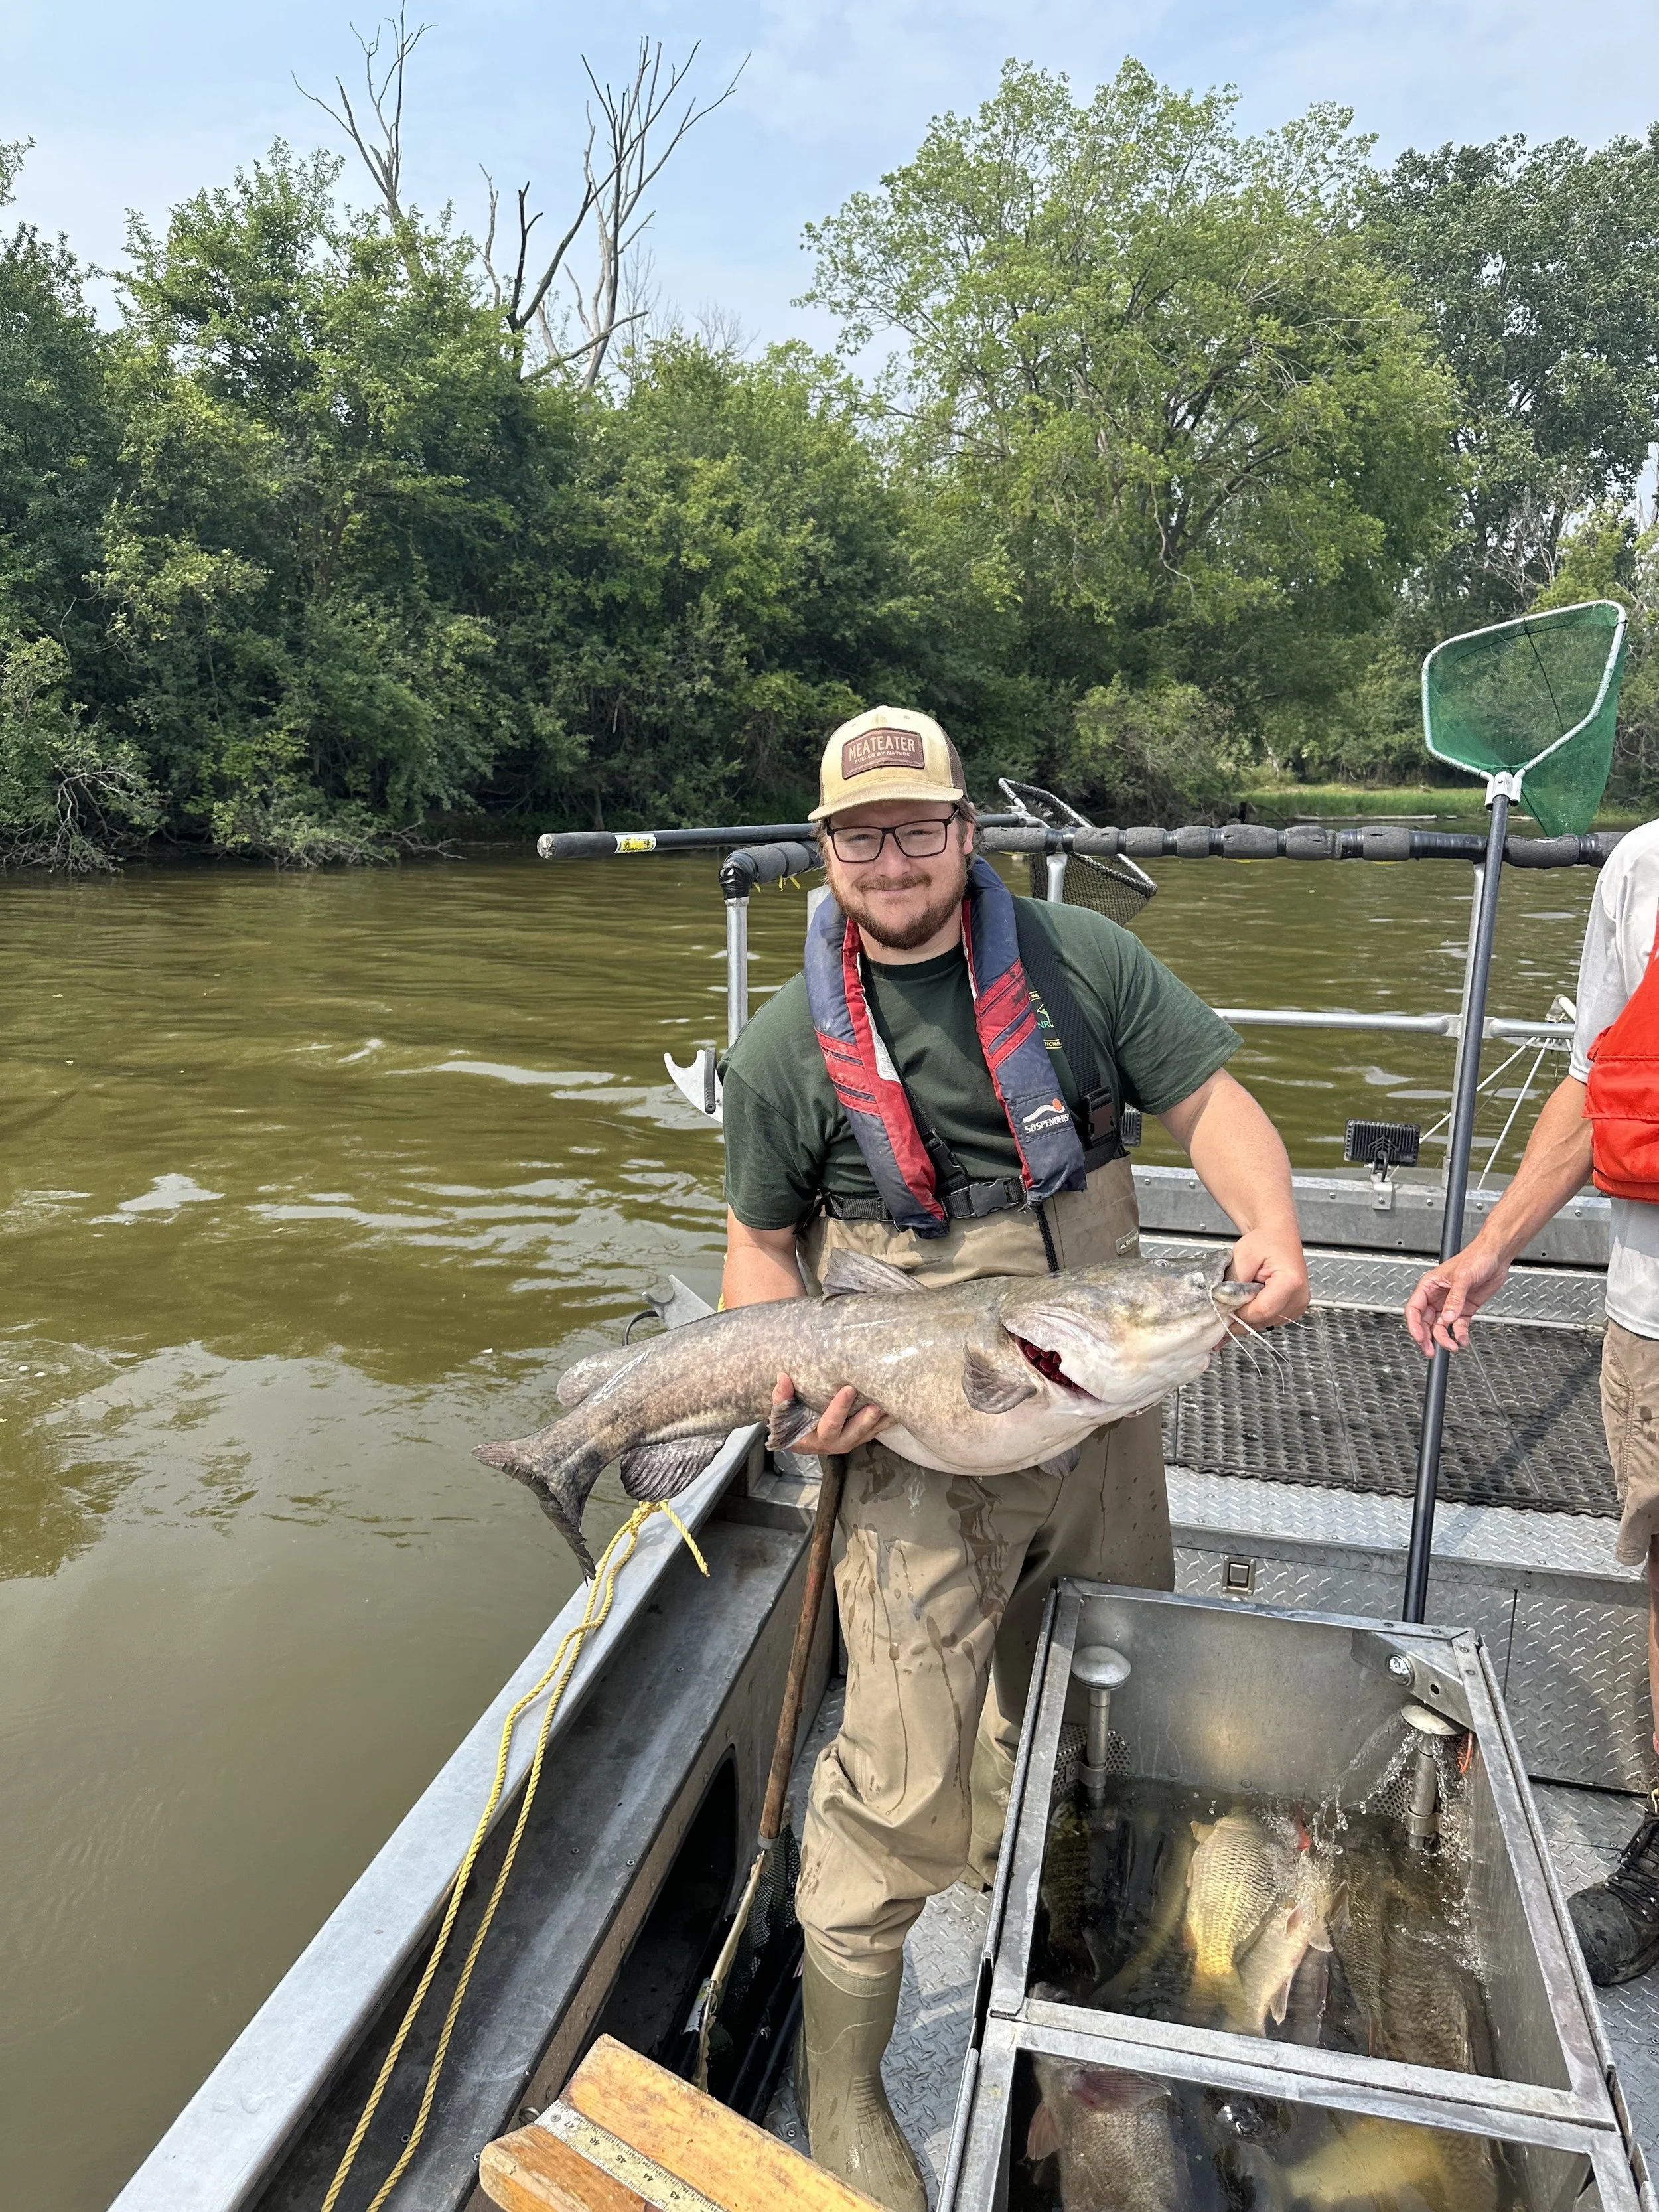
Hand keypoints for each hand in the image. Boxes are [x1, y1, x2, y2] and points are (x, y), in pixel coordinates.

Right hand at [772, 1373, 890, 1455]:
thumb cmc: (791, 1424)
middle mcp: (839, 1443)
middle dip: (869, 1417)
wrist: (800, 1437)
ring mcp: (854, 1440)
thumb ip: (781, 1397)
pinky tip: (901, 1404)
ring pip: (871, 1431)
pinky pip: (879, 1428)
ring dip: (884, 1418)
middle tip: (879, 1402)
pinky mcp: (863, 1435)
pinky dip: (890, 1418)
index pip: (831, 1424)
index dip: (839, 1408)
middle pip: (857, 1431)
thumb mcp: (782, 1414)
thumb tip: (782, 1376)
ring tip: (896, 1402)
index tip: (849, 1388)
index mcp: (818, 1438)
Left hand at [1226, 1226, 1308, 1329]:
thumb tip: (1223, 1305)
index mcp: (1291, 1282)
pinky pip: (1268, 1321)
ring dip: (1248, 1314)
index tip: (1228, 1298)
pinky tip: (1253, 1297)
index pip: (1261, 1310)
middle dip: (1242, 1312)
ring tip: (1247, 1291)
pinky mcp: (1292, 1311)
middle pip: (1262, 1320)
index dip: (1239, 1309)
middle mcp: (1299, 1298)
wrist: (1278, 1237)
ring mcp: (1297, 1307)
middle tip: (1233, 1294)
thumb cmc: (1265, 1242)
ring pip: (1263, 1324)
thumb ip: (1233, 1282)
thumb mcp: (1243, 1255)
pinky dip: (1255, 1314)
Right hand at [1404, 1241, 1510, 1355]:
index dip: (1414, 1325)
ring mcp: (1450, 1304)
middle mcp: (1437, 1297)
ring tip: (1453, 1346)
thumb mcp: (1463, 1277)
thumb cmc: (1475, 1257)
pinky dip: (1460, 1335)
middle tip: (1430, 1351)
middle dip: (1427, 1338)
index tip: (1420, 1338)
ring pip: (1440, 1327)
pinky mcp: (1464, 1310)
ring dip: (1444, 1339)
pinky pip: (1458, 1327)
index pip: (1414, 1309)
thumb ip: (1455, 1299)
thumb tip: (1448, 1318)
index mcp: (1429, 1286)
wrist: (1495, 1256)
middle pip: (1425, 1322)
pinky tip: (1463, 1339)